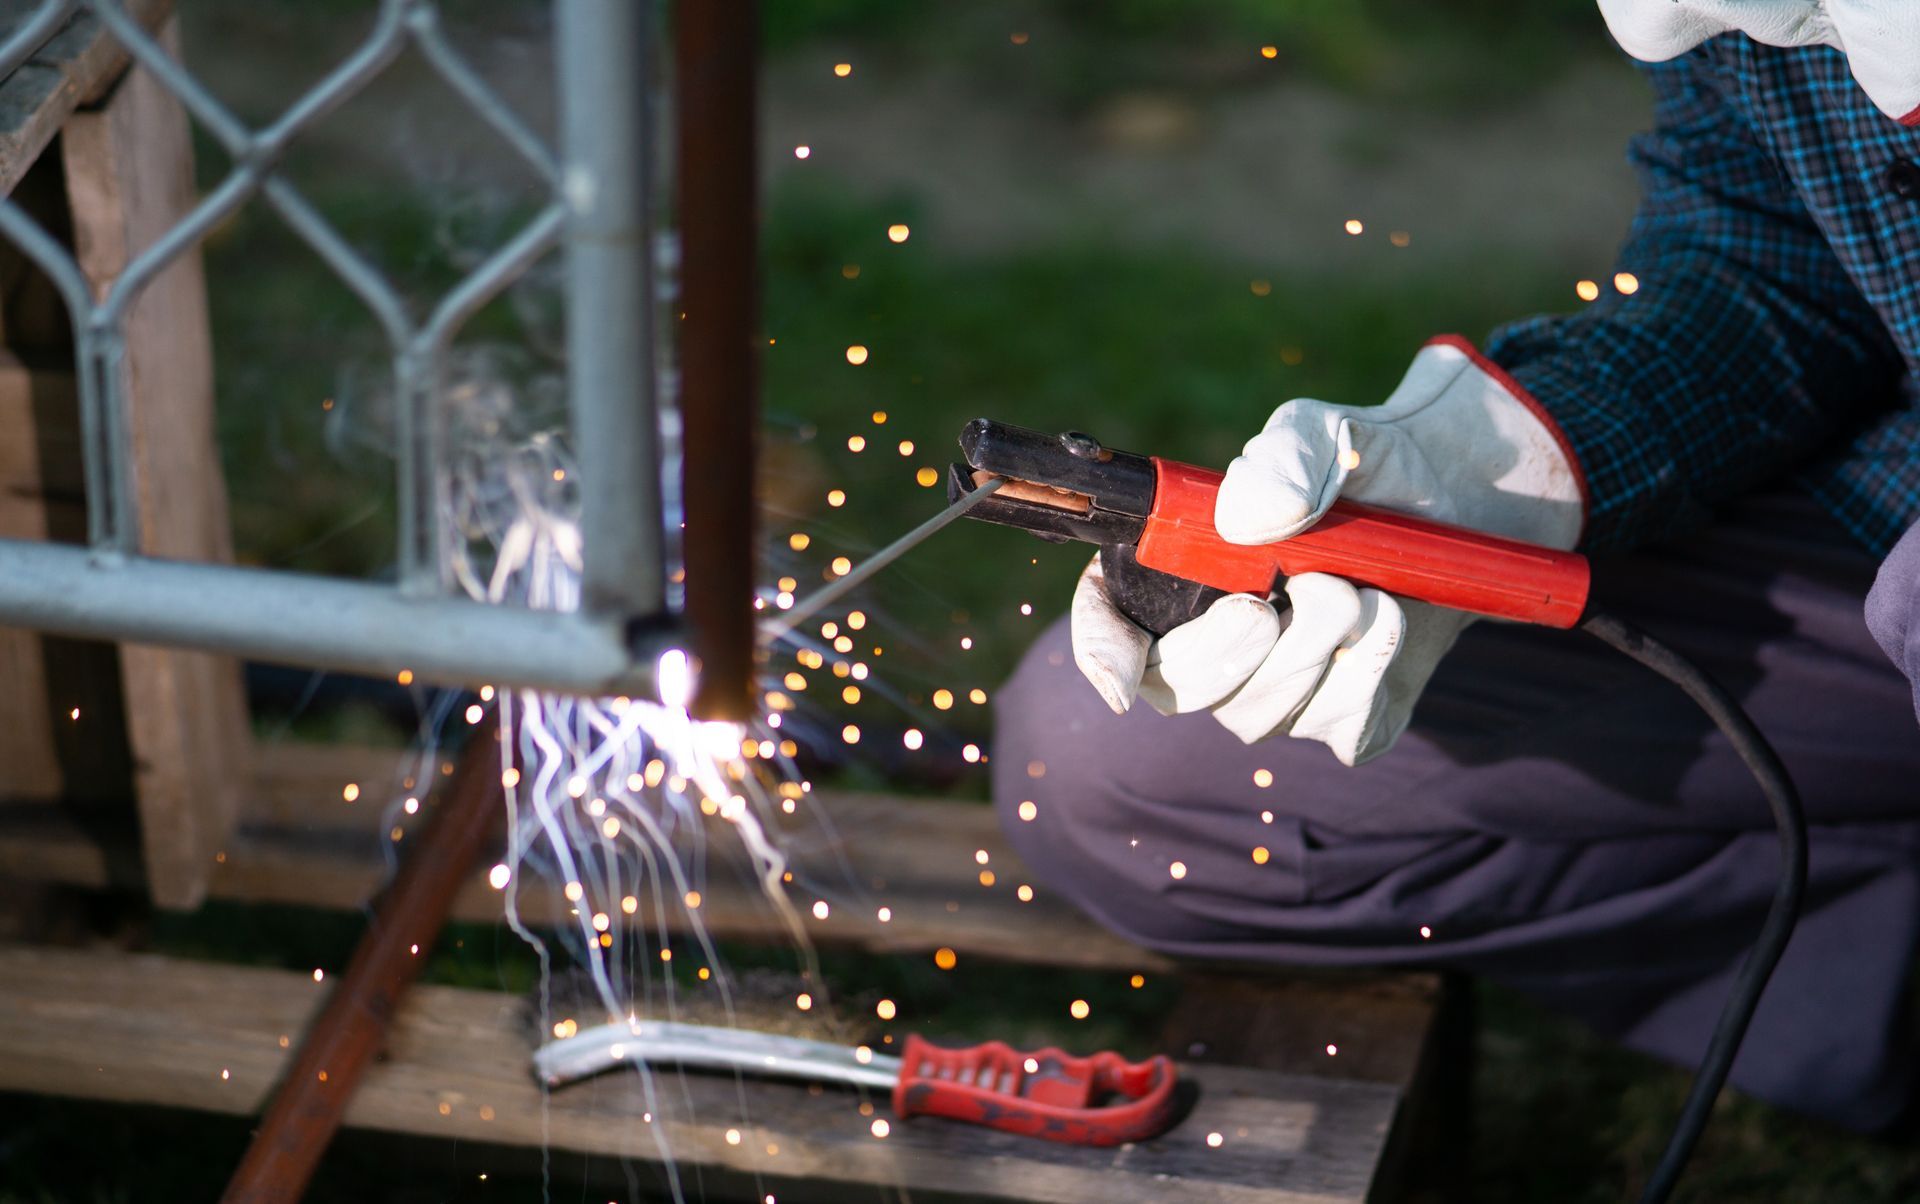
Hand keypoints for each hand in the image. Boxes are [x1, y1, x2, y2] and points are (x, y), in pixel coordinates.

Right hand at [1070, 337, 1585, 764]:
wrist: (1479, 500)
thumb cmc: (1380, 462)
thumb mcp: (1331, 433)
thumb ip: (1284, 454)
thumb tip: (1246, 519)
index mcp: (1184, 571)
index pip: (1111, 624)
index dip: (1103, 653)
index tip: (1124, 675)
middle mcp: (1222, 639)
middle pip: (1182, 689)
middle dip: (1230, 653)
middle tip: (1281, 599)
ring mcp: (1286, 686)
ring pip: (1261, 717)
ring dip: (1314, 653)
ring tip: (1362, 587)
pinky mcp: (1353, 716)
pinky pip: (1339, 730)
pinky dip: (1369, 676)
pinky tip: (1393, 621)